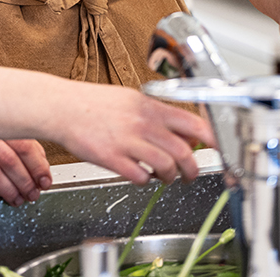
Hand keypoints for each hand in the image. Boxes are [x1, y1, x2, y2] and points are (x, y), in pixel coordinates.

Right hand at [0, 136, 50, 203]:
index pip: (24, 145)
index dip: (38, 166)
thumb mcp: (2, 138)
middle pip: (9, 160)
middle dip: (25, 182)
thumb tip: (42, 170)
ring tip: (17, 199)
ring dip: (8, 190)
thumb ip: (24, 148)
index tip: (45, 181)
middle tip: (32, 194)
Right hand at [49, 84, 212, 184]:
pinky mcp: (111, 158)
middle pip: (183, 152)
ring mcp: (126, 141)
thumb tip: (186, 132)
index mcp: (149, 106)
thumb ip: (159, 115)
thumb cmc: (94, 104)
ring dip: (169, 177)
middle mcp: (142, 123)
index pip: (193, 123)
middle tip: (190, 174)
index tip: (218, 149)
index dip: (212, 139)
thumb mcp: (132, 100)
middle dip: (192, 169)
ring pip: (165, 167)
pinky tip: (140, 175)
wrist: (61, 107)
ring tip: (164, 177)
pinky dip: (144, 180)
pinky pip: (139, 177)